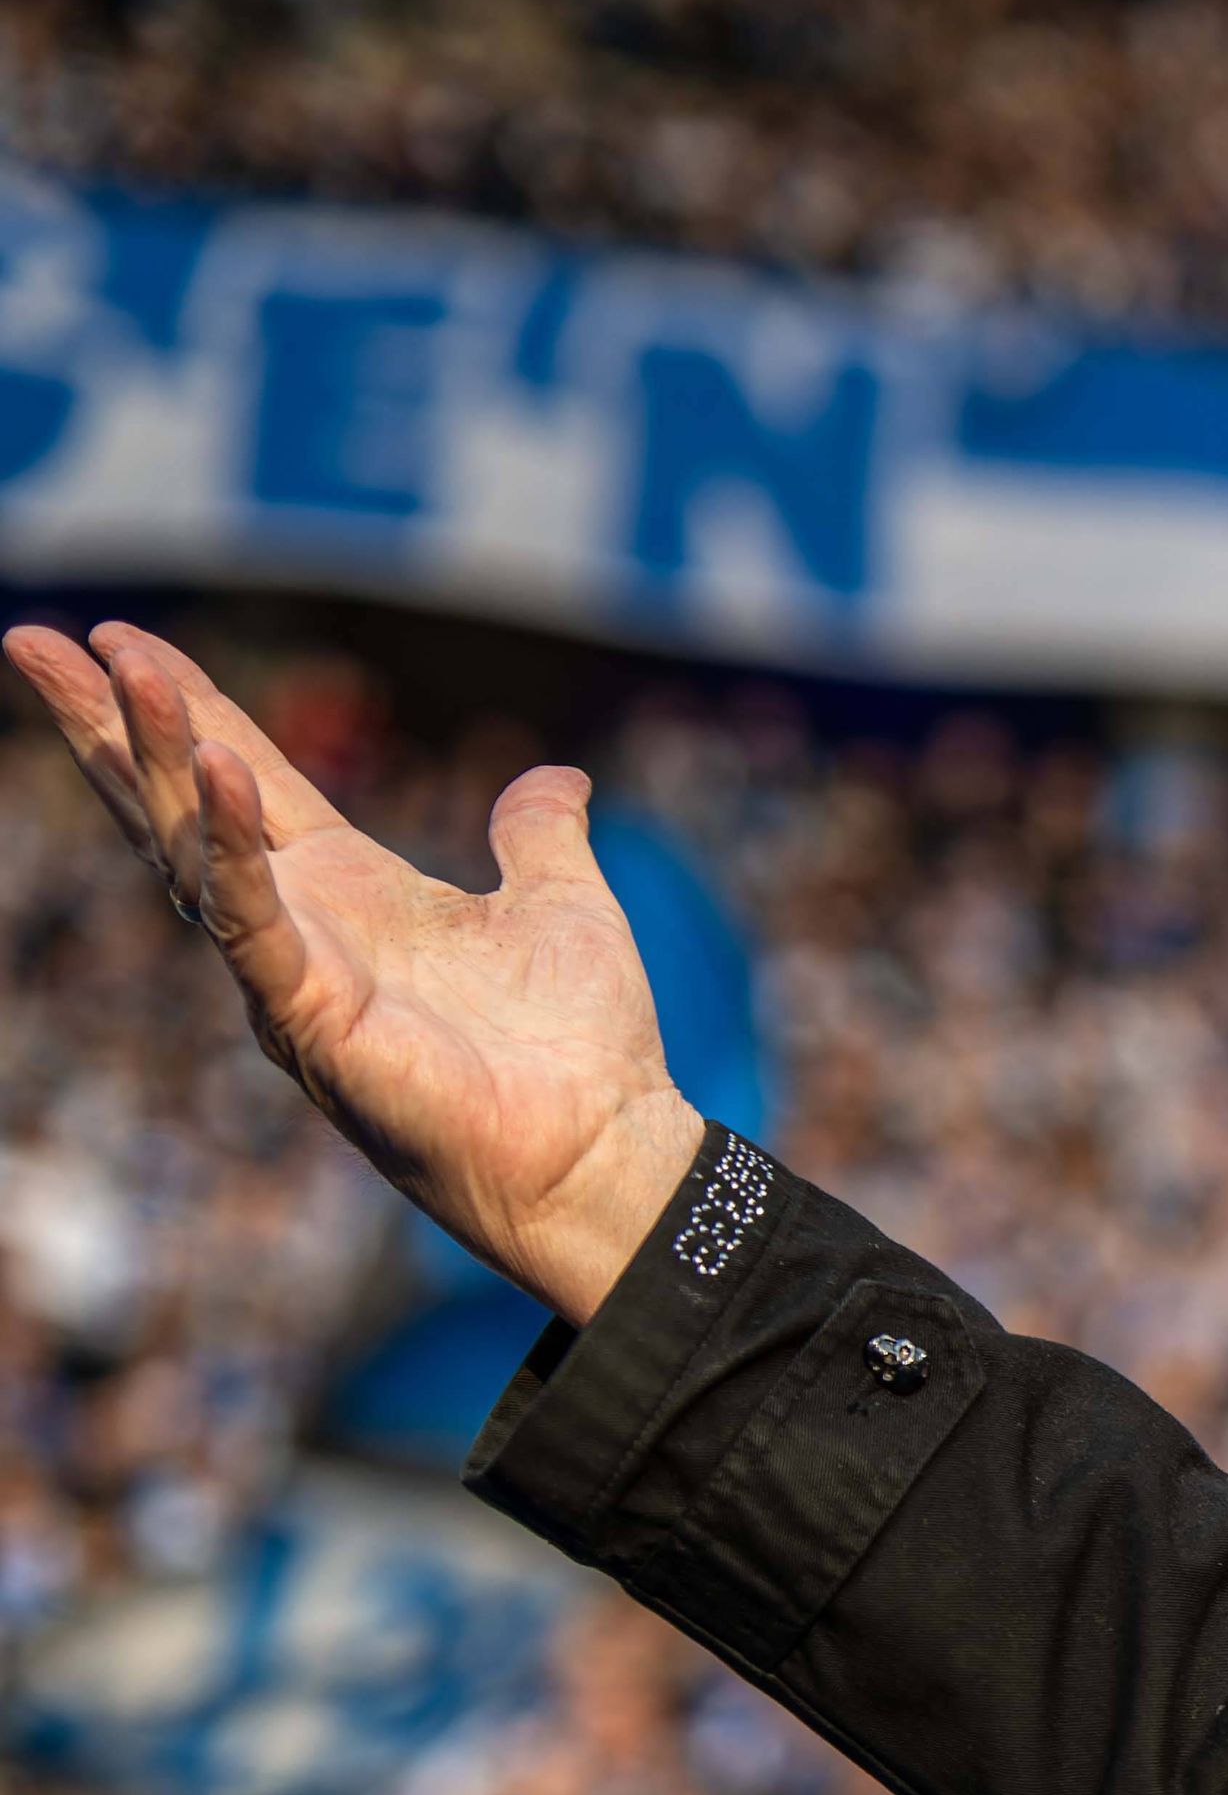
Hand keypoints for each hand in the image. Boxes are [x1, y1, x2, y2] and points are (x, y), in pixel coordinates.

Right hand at [9, 617, 703, 1316]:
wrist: (604, 1155)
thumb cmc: (579, 1050)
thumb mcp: (562, 906)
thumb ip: (540, 837)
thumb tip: (561, 777)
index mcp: (349, 890)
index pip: (243, 779)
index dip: (188, 707)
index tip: (119, 638)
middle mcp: (301, 924)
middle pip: (180, 803)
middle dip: (107, 724)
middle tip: (33, 640)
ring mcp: (292, 972)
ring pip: (195, 848)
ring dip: (160, 756)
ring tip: (121, 667)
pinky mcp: (309, 1019)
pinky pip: (253, 921)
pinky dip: (233, 849)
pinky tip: (221, 774)